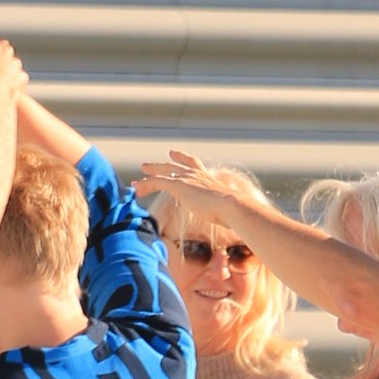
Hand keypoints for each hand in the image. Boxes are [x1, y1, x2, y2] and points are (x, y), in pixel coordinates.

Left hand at [142, 149, 272, 209]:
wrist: (233, 207)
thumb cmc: (236, 213)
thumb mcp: (230, 212)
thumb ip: (230, 215)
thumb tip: (241, 225)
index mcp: (208, 178)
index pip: (193, 164)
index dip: (182, 158)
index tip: (174, 153)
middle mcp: (197, 174)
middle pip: (174, 166)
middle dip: (160, 166)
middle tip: (147, 166)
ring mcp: (187, 178)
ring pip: (162, 173)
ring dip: (148, 177)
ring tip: (136, 180)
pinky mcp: (179, 185)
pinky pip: (157, 182)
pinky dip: (145, 185)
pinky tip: (136, 189)